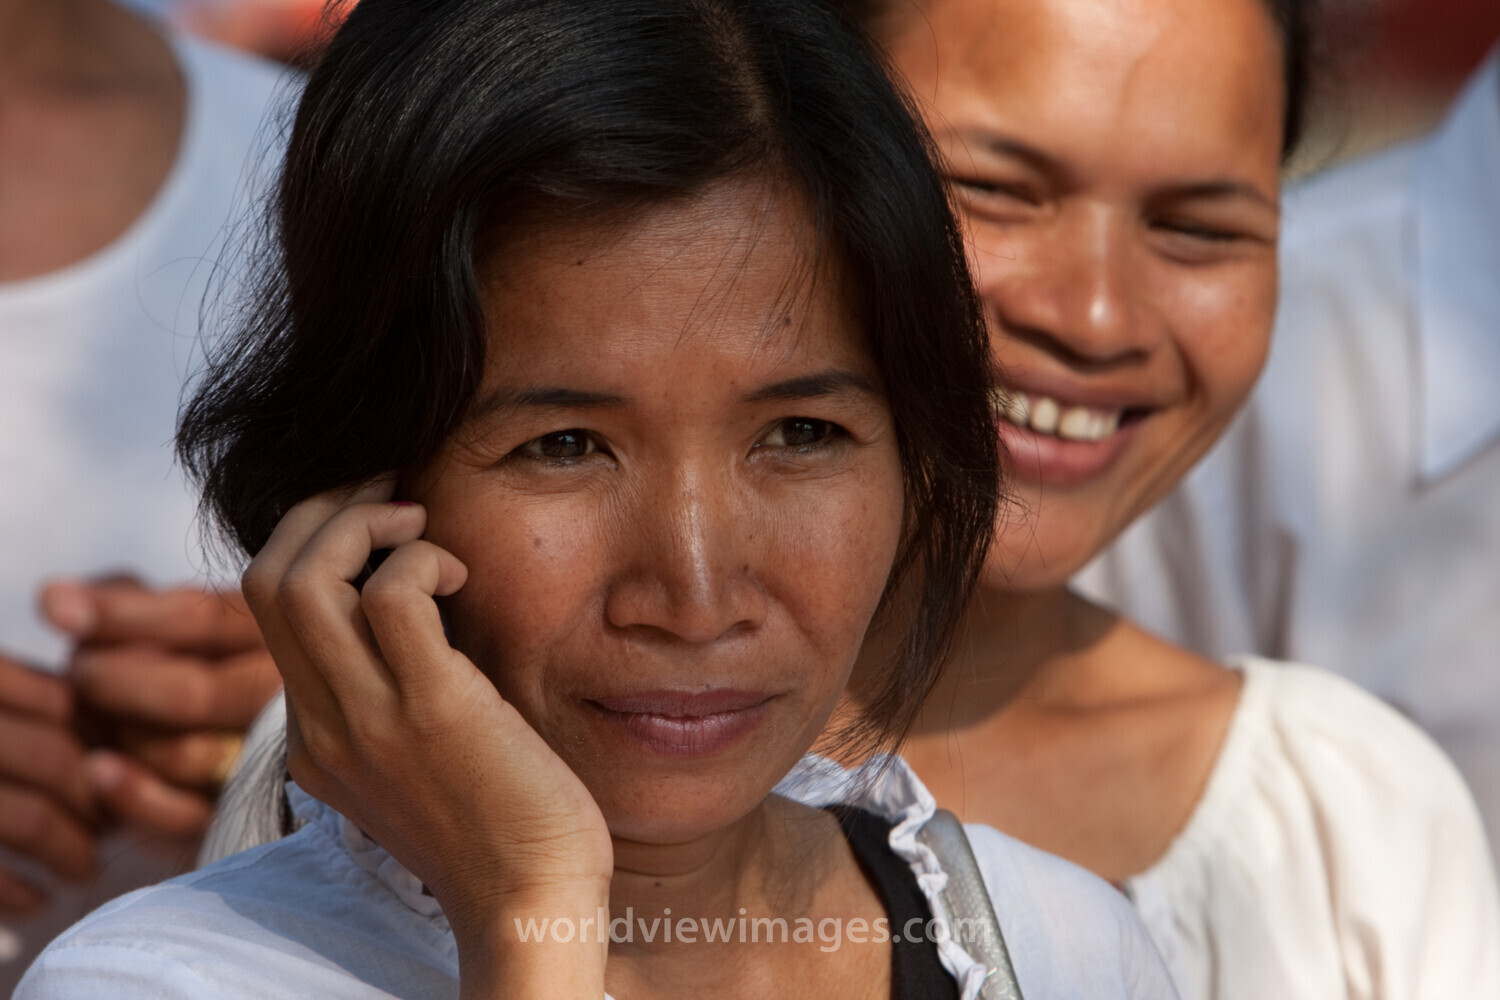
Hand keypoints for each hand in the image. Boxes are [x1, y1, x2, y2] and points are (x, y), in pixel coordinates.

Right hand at [0, 653, 94, 912]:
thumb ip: (26, 691)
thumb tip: (116, 723)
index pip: (65, 702)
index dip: (106, 738)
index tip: (126, 766)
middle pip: (59, 760)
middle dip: (99, 800)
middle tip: (113, 826)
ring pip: (31, 818)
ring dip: (72, 852)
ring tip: (84, 867)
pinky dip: (21, 893)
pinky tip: (37, 898)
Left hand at [40, 579, 282, 833]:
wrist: (271, 737)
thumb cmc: (213, 661)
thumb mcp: (183, 618)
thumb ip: (124, 600)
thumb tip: (53, 598)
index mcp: (274, 633)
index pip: (200, 618)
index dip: (120, 614)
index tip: (55, 609)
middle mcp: (280, 695)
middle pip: (188, 693)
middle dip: (110, 682)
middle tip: (78, 672)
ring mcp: (266, 757)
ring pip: (182, 755)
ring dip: (120, 734)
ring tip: (91, 716)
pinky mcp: (242, 811)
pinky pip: (186, 815)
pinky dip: (133, 792)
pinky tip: (99, 768)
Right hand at [241, 480, 610, 995]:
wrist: (530, 900)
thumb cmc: (498, 822)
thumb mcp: (420, 758)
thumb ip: (398, 694)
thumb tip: (414, 608)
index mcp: (316, 737)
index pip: (271, 610)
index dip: (315, 542)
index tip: (376, 517)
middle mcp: (323, 726)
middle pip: (267, 579)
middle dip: (322, 511)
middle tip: (389, 491)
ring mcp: (368, 719)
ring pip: (304, 579)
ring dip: (362, 522)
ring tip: (419, 523)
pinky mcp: (430, 710)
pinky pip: (390, 594)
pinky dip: (421, 559)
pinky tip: (461, 573)